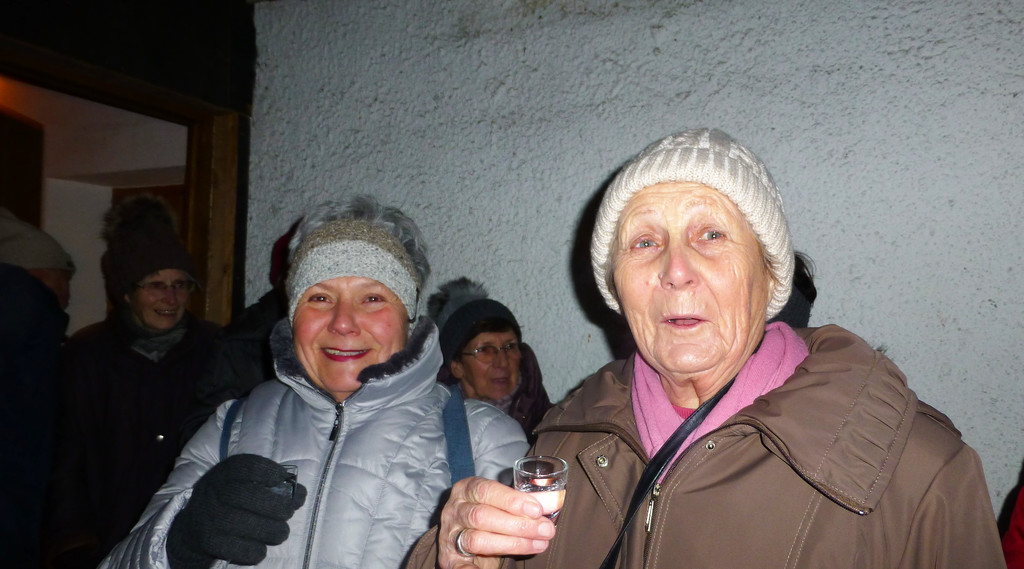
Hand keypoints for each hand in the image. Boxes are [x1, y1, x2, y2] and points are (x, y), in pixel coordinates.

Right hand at [166, 454, 306, 568]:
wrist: (191, 529)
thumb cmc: (228, 502)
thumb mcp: (241, 484)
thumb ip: (269, 485)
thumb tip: (300, 493)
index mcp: (224, 473)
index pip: (247, 466)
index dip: (269, 471)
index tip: (283, 479)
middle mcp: (213, 492)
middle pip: (249, 496)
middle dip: (277, 506)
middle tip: (288, 513)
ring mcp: (209, 517)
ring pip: (247, 524)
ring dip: (273, 531)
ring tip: (280, 532)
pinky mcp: (209, 542)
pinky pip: (240, 548)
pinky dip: (257, 550)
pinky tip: (260, 547)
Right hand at [438, 476, 555, 568]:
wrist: (464, 532)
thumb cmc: (490, 512)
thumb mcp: (505, 502)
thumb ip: (528, 500)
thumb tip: (555, 500)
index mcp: (466, 489)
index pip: (486, 490)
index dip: (512, 500)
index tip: (537, 510)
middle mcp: (455, 510)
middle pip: (482, 516)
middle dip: (518, 525)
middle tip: (546, 530)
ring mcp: (450, 535)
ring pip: (477, 539)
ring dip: (512, 544)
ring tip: (539, 545)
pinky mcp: (450, 558)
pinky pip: (461, 566)